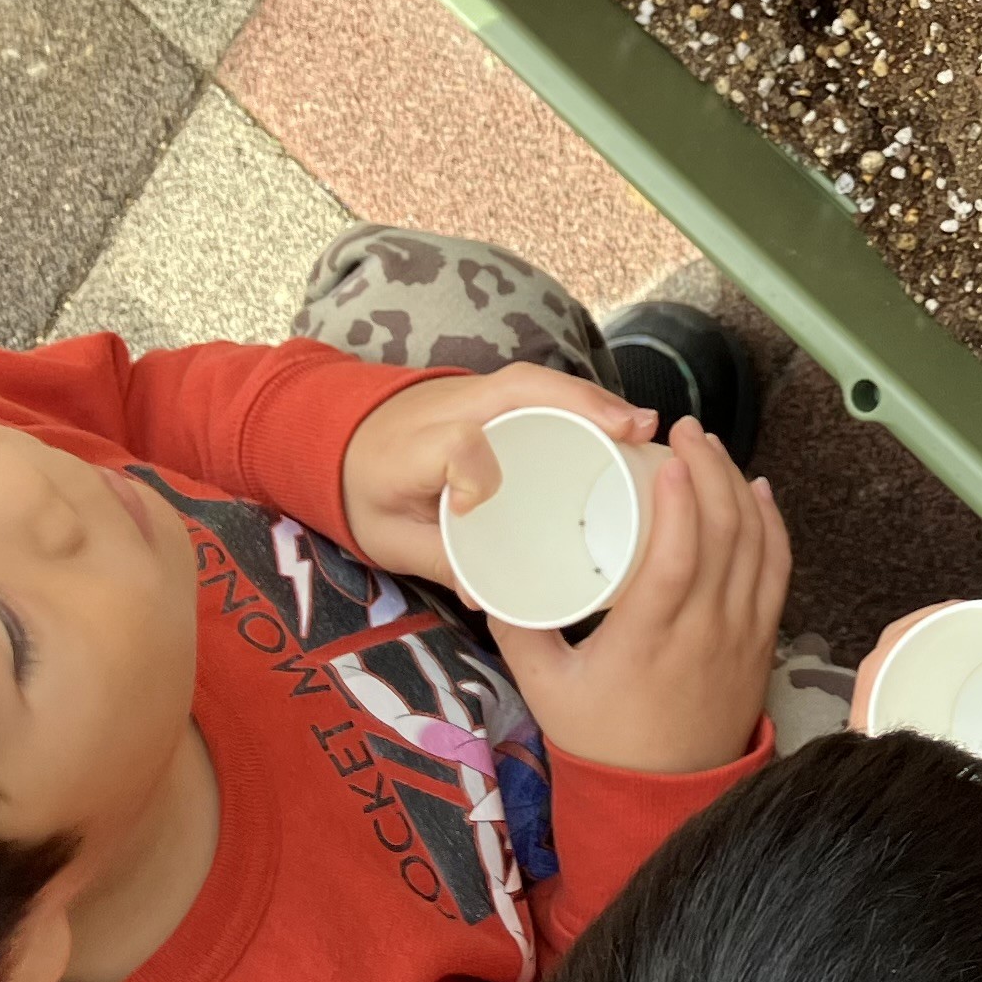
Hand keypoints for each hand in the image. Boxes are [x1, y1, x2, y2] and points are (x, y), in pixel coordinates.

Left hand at [339, 364, 650, 587]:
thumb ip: (439, 562)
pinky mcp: (494, 395)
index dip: (470, 473)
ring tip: (644, 427)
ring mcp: (475, 393)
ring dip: (595, 400)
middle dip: (580, 406)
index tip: (472, 508)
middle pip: (521, 389)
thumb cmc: (366, 491)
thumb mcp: (389, 539)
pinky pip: (544, 389)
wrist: (337, 439)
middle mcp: (452, 407)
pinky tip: (624, 423)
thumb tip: (489, 597)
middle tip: (635, 432)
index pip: (454, 444)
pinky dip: (587, 401)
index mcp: (415, 447)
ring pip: (540, 383)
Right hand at [501, 423, 792, 772]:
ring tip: (711, 448)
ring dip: (740, 487)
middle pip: (726, 534)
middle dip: (711, 470)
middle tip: (685, 432)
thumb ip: (517, 629)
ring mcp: (742, 633)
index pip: (680, 558)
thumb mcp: (546, 688)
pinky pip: (777, 570)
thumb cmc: (603, 741)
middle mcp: (707, 630)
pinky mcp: (761, 640)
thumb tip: (490, 574)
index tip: (668, 457)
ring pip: (757, 544)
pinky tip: (757, 493)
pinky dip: (771, 525)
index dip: (682, 501)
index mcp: (651, 639)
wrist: (664, 796)